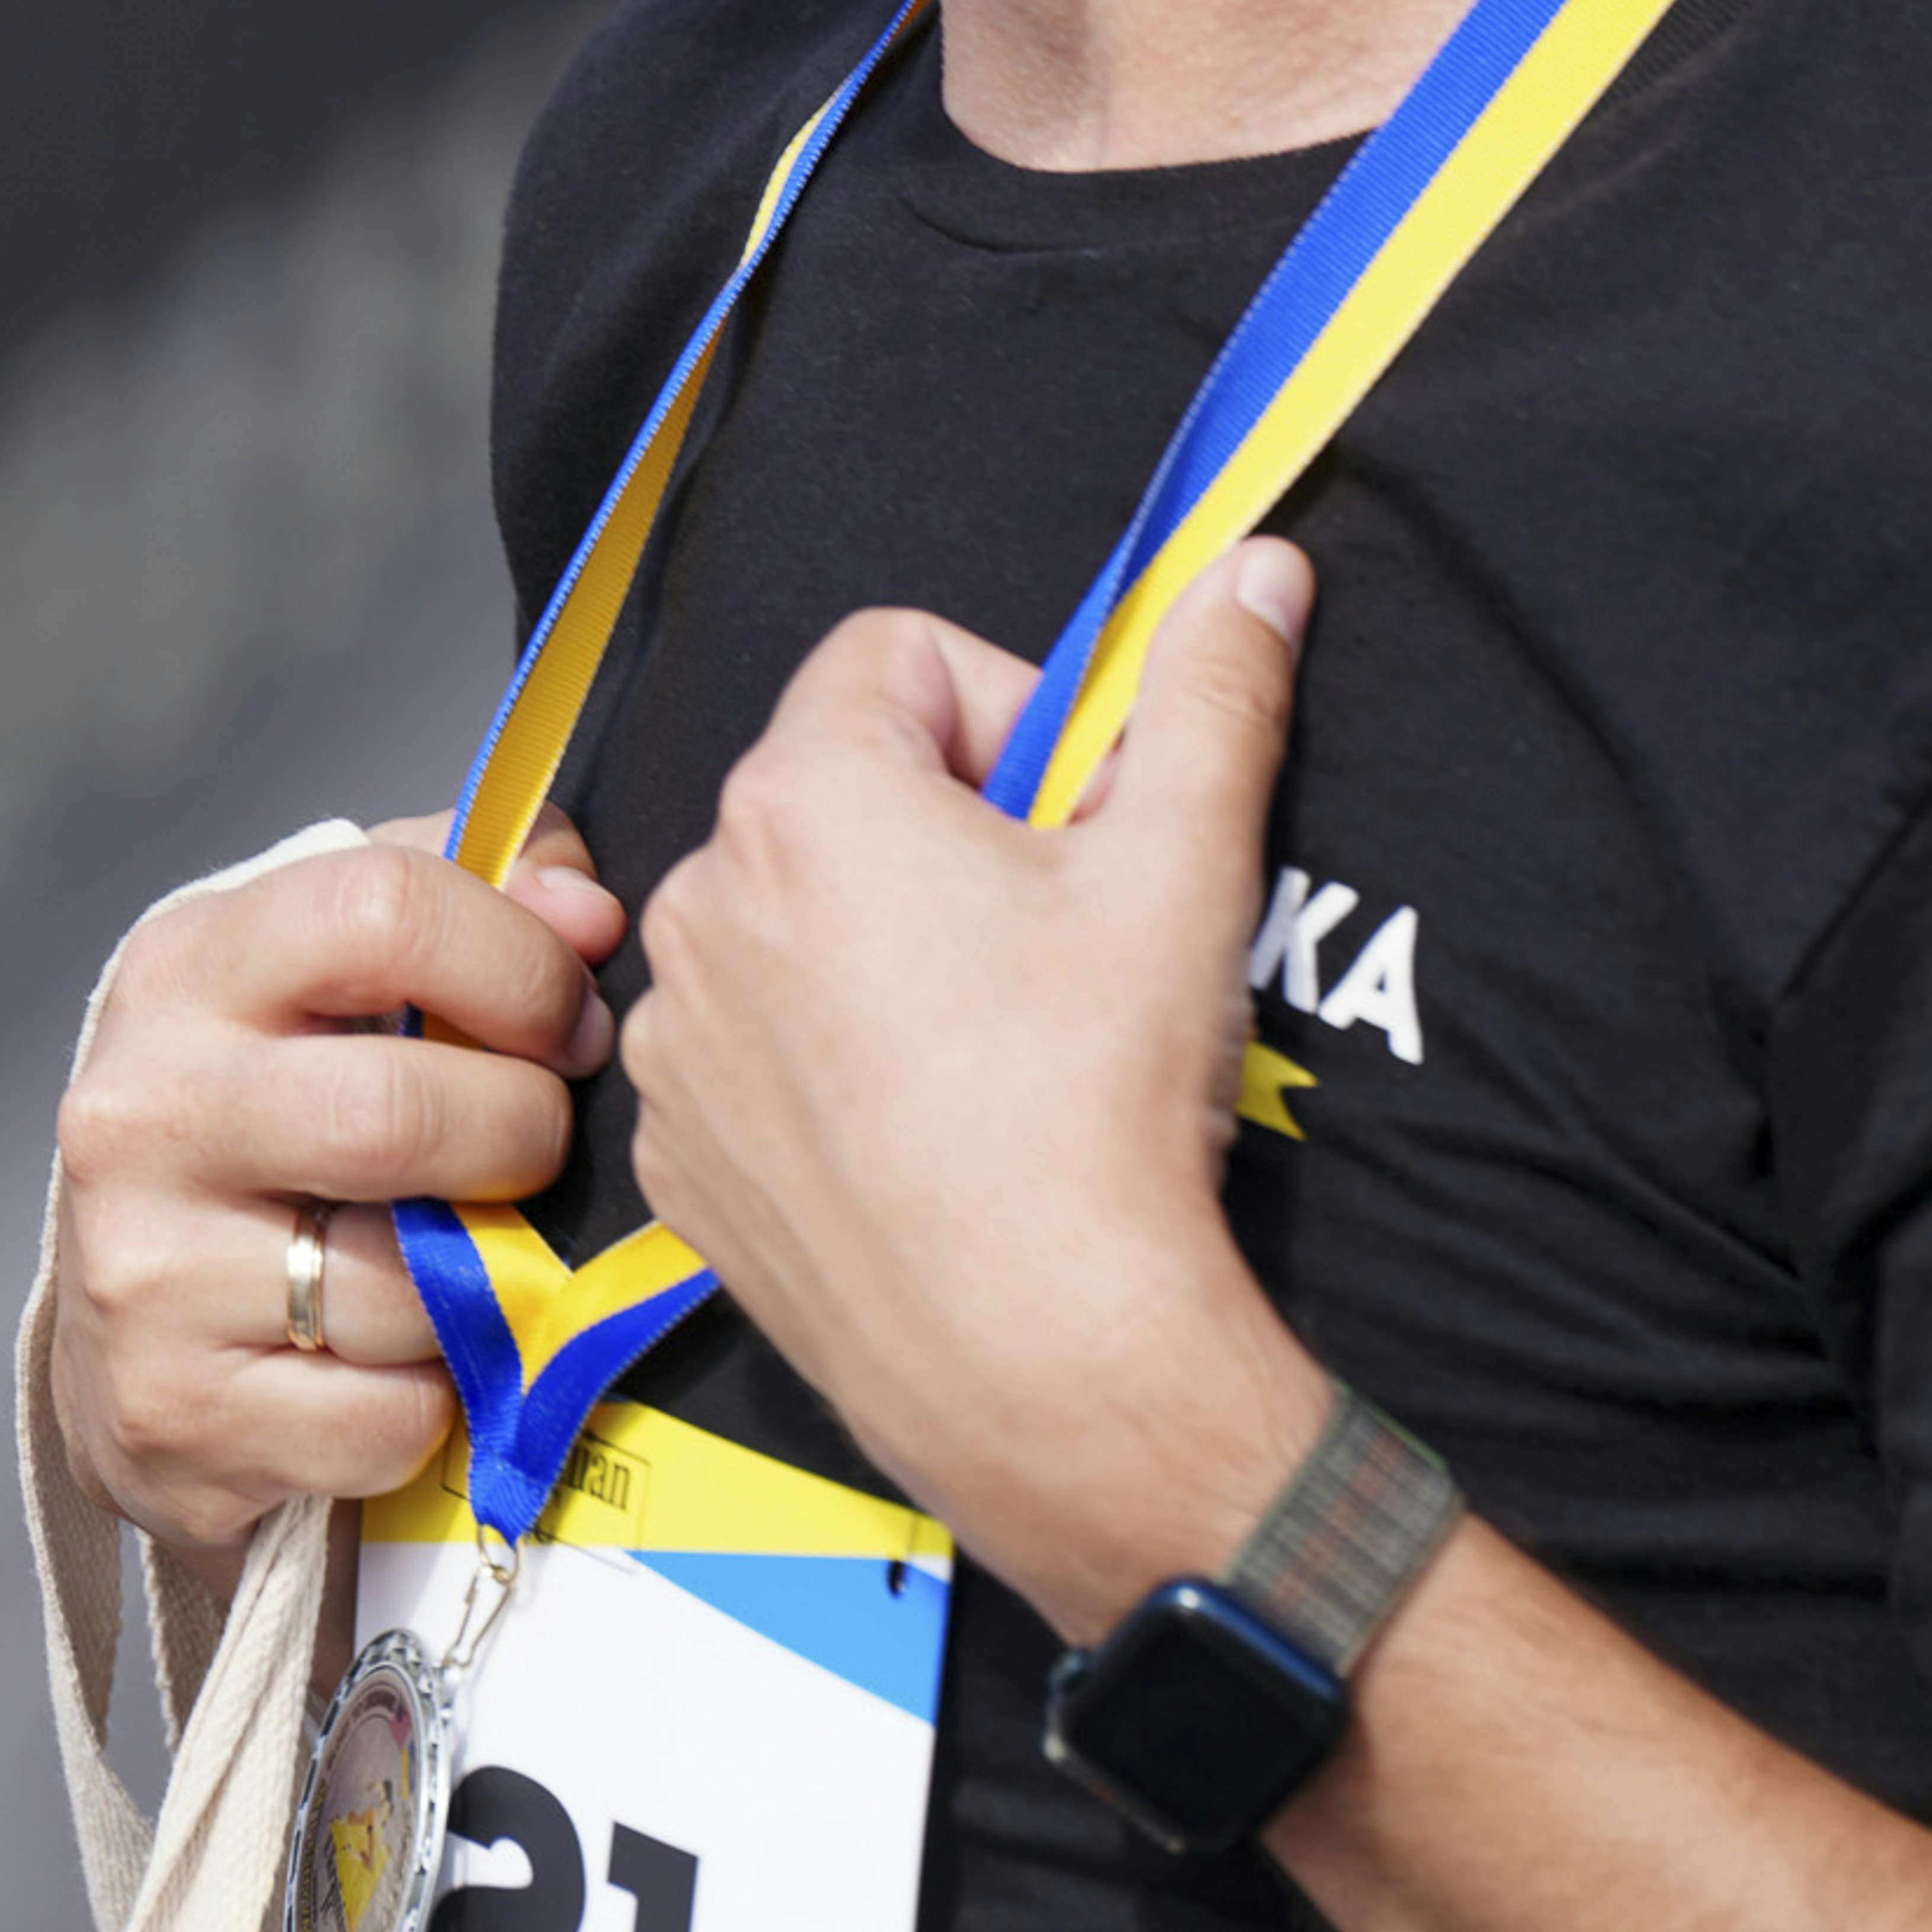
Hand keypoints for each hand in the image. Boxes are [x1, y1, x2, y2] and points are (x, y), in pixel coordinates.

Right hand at [52, 812, 625, 1565]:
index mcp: (186, 967)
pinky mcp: (175, 1414)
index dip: (518, 962)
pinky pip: (391, 1416)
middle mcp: (145, 1110)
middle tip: (537, 1148)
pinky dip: (434, 1400)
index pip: (383, 910)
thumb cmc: (272, 1117)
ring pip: (409, 1286)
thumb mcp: (333, 977)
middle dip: (520, 1133)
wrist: (127, 1327)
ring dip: (480, 1286)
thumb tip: (590, 910)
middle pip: (399, 1112)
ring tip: (459, 1261)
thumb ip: (469, 901)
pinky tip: (396, 1364)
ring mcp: (147, 1271)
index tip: (568, 1018)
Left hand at [624, 543, 1330, 1637]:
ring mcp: (677, 1033)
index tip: (1075, 816)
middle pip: (842, 785)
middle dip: (949, 827)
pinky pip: (750, 1044)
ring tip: (993, 1044)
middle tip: (1054, 936)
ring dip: (881, 942)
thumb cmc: (1103, 1108)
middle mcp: (702, 896)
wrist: (1048, 1365)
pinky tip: (925, 1128)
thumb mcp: (1184, 865)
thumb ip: (1213, 694)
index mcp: (808, 797)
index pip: (899, 655)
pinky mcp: (679, 1147)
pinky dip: (826, 1059)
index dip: (1009, 714)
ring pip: (792, 916)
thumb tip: (1254, 566)